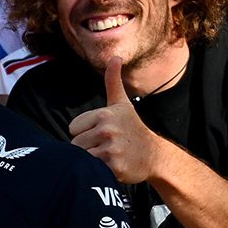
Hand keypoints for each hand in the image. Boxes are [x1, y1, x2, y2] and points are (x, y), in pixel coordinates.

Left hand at [67, 57, 162, 184]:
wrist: (154, 155)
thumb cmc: (132, 128)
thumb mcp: (122, 103)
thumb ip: (113, 81)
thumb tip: (114, 56)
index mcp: (104, 114)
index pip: (73, 128)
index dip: (84, 132)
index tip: (101, 132)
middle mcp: (107, 130)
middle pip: (75, 144)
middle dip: (87, 147)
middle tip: (106, 146)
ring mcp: (110, 149)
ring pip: (81, 157)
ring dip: (91, 159)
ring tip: (108, 155)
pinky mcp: (113, 166)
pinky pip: (90, 169)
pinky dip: (97, 170)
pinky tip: (111, 165)